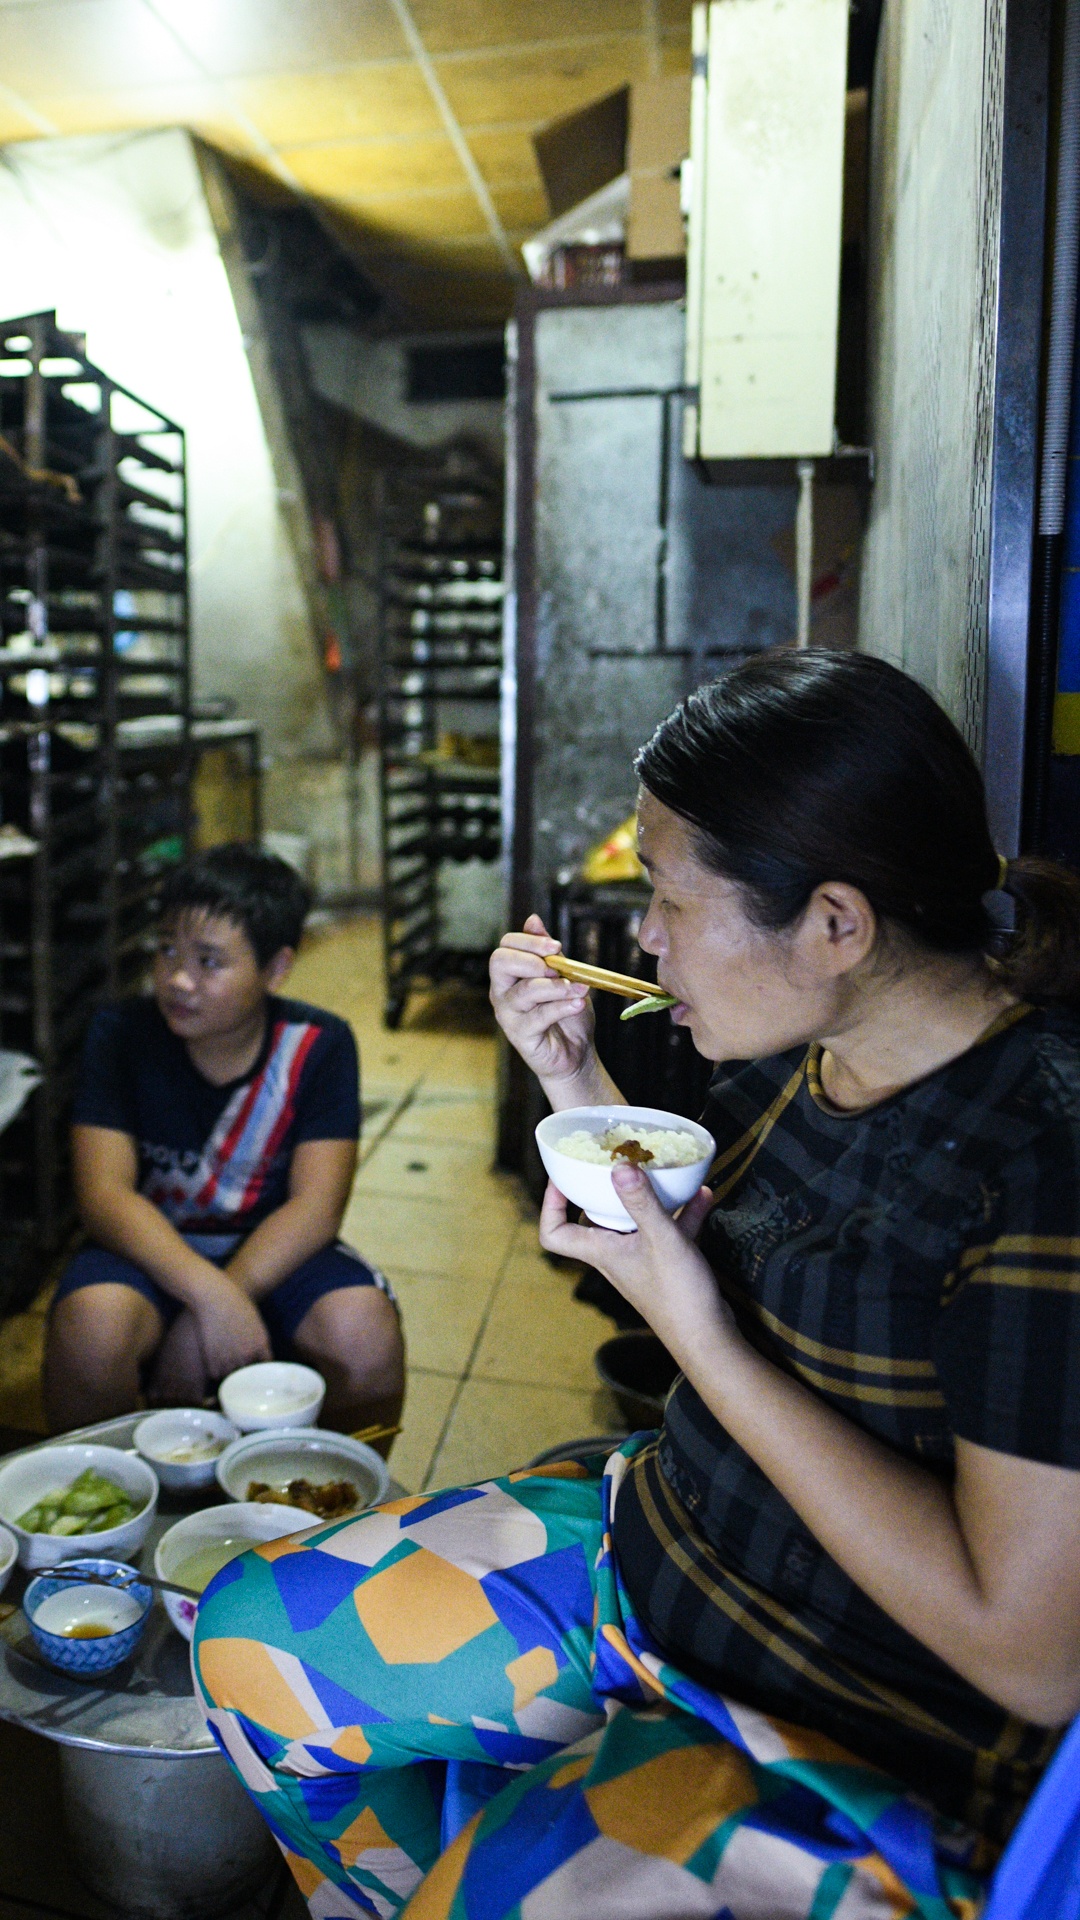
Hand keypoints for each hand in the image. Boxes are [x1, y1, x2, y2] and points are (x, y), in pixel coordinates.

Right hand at [191, 1279, 270, 1382]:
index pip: (266, 1367)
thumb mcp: (254, 1320)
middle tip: (238, 1373)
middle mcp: (248, 1353)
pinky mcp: (212, 1358)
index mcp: (261, 1343)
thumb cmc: (234, 1302)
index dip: (260, 1370)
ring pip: (231, 1377)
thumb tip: (256, 1356)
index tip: (255, 1372)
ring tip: (224, 1366)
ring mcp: (230, 1357)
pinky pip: (215, 1374)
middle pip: (248, 1375)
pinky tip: (214, 1362)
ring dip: (228, 1373)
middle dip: (244, 1374)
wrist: (214, 1296)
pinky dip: (214, 1370)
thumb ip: (257, 1340)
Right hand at [489, 914, 596, 1089]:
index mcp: (510, 975)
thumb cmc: (567, 1013)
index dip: (530, 941)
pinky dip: (562, 1007)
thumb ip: (548, 952)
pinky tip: (578, 1004)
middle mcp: (501, 992)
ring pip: (525, 990)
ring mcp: (508, 1015)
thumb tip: (533, 919)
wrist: (576, 1052)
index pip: (506, 945)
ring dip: (557, 986)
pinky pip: (539, 1016)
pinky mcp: (520, 1036)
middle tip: (558, 968)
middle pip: (501, 962)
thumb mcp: (562, 976)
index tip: (557, 947)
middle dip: (533, 959)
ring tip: (580, 989)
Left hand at [538, 1165, 732, 1361]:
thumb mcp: (662, 1240)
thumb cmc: (678, 1297)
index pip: (555, 1233)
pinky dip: (681, 1212)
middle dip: (603, 1188)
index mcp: (601, 1251)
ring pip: (636, 1220)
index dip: (551, 1205)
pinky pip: (668, 1229)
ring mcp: (640, 1259)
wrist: (709, 1339)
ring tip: (662, 1170)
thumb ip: (641, 1202)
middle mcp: (615, 1255)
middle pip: (595, 1218)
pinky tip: (700, 1194)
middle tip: (612, 1161)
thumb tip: (619, 1167)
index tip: (563, 1178)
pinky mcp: (665, 1264)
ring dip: (649, 1196)